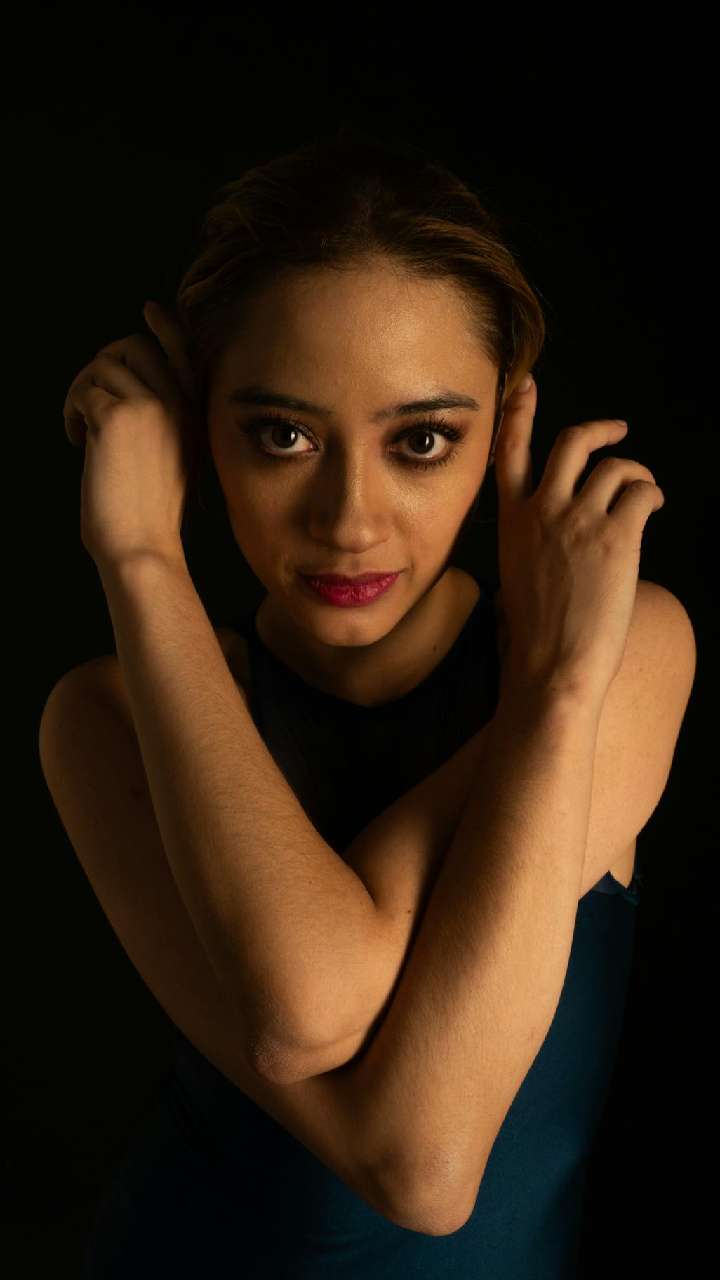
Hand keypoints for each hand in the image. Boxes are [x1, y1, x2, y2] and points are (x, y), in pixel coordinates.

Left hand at [63, 302, 199, 571]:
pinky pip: (84, 390)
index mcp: (195, 415)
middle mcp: (178, 403)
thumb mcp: (171, 460)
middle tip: (88, 401)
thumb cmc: (151, 515)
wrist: (142, 544)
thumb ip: (160, 422)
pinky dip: (71, 411)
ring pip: (103, 365)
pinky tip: (76, 439)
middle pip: (132, 346)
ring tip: (80, 429)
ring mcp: (151, 406)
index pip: (184, 352)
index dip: (165, 326)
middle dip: (103, 364)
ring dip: (81, 391)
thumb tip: (121, 391)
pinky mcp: (117, 416)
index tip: (149, 309)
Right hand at [492, 375, 664, 711]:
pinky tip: (652, 510)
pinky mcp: (617, 537)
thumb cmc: (535, 639)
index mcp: (511, 523)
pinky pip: (641, 493)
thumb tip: (555, 542)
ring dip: (635, 474)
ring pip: (614, 467)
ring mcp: (579, 521)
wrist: (551, 668)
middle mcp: (542, 512)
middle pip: (571, 443)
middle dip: (599, 431)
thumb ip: (532, 545)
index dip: (519, 414)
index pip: (509, 453)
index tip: (527, 387)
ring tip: (643, 492)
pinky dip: (651, 495)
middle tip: (618, 432)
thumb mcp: (516, 580)